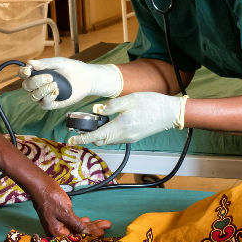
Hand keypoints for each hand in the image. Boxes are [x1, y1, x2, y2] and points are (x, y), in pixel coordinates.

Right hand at [19, 57, 122, 109]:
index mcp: (36, 73)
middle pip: (26, 86)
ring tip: (55, 84)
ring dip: (42, 90)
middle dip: (36, 81)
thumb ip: (45, 63)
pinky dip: (48, 98)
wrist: (86, 78)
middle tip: (50, 77)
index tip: (28, 70)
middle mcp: (37, 85)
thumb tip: (30, 63)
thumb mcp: (59, 63)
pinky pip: (43, 104)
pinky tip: (56, 92)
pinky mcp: (51, 103)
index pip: (23, 73)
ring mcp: (43, 95)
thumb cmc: (71, 68)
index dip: (22, 72)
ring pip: (33, 96)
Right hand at [30, 180, 111, 236]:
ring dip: (90, 225)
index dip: (90, 236)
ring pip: (77, 227)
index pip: (76, 238)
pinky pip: (73, 222)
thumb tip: (87, 234)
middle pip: (78, 233)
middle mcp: (57, 231)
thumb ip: (77, 224)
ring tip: (103, 223)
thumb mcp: (66, 212)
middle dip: (93, 229)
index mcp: (56, 233)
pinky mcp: (60, 218)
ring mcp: (59, 225)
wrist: (41, 186)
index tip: (102, 233)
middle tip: (106, 226)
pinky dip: (81, 221)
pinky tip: (89, 220)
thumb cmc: (51, 198)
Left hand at [68, 92, 187, 146]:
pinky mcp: (134, 137)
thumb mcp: (128, 100)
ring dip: (99, 135)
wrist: (169, 113)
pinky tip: (108, 123)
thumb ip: (110, 106)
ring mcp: (130, 138)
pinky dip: (108, 133)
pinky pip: (116, 138)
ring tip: (94, 124)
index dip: (82, 139)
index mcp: (120, 127)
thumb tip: (96, 110)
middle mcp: (124, 136)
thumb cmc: (150, 103)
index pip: (96, 136)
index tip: (71, 140)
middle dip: (89, 136)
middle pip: (101, 141)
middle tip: (81, 128)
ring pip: (108, 140)